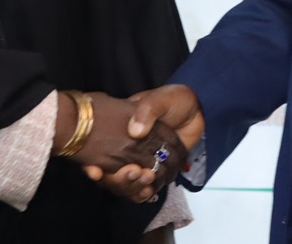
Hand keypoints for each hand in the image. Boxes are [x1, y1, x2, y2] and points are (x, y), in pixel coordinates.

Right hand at [84, 85, 204, 202]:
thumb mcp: (158, 99)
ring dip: (133, 187)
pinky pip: (143, 188)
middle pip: (113, 175)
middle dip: (119, 180)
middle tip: (134, 173)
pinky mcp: (155, 171)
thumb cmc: (173, 101)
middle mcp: (127, 150)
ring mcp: (140, 162)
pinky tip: (149, 192)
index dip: (96, 165)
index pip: (103, 153)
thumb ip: (147, 111)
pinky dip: (144, 193)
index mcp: (123, 132)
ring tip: (146, 181)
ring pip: (128, 185)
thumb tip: (135, 132)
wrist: (195, 109)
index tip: (95, 171)